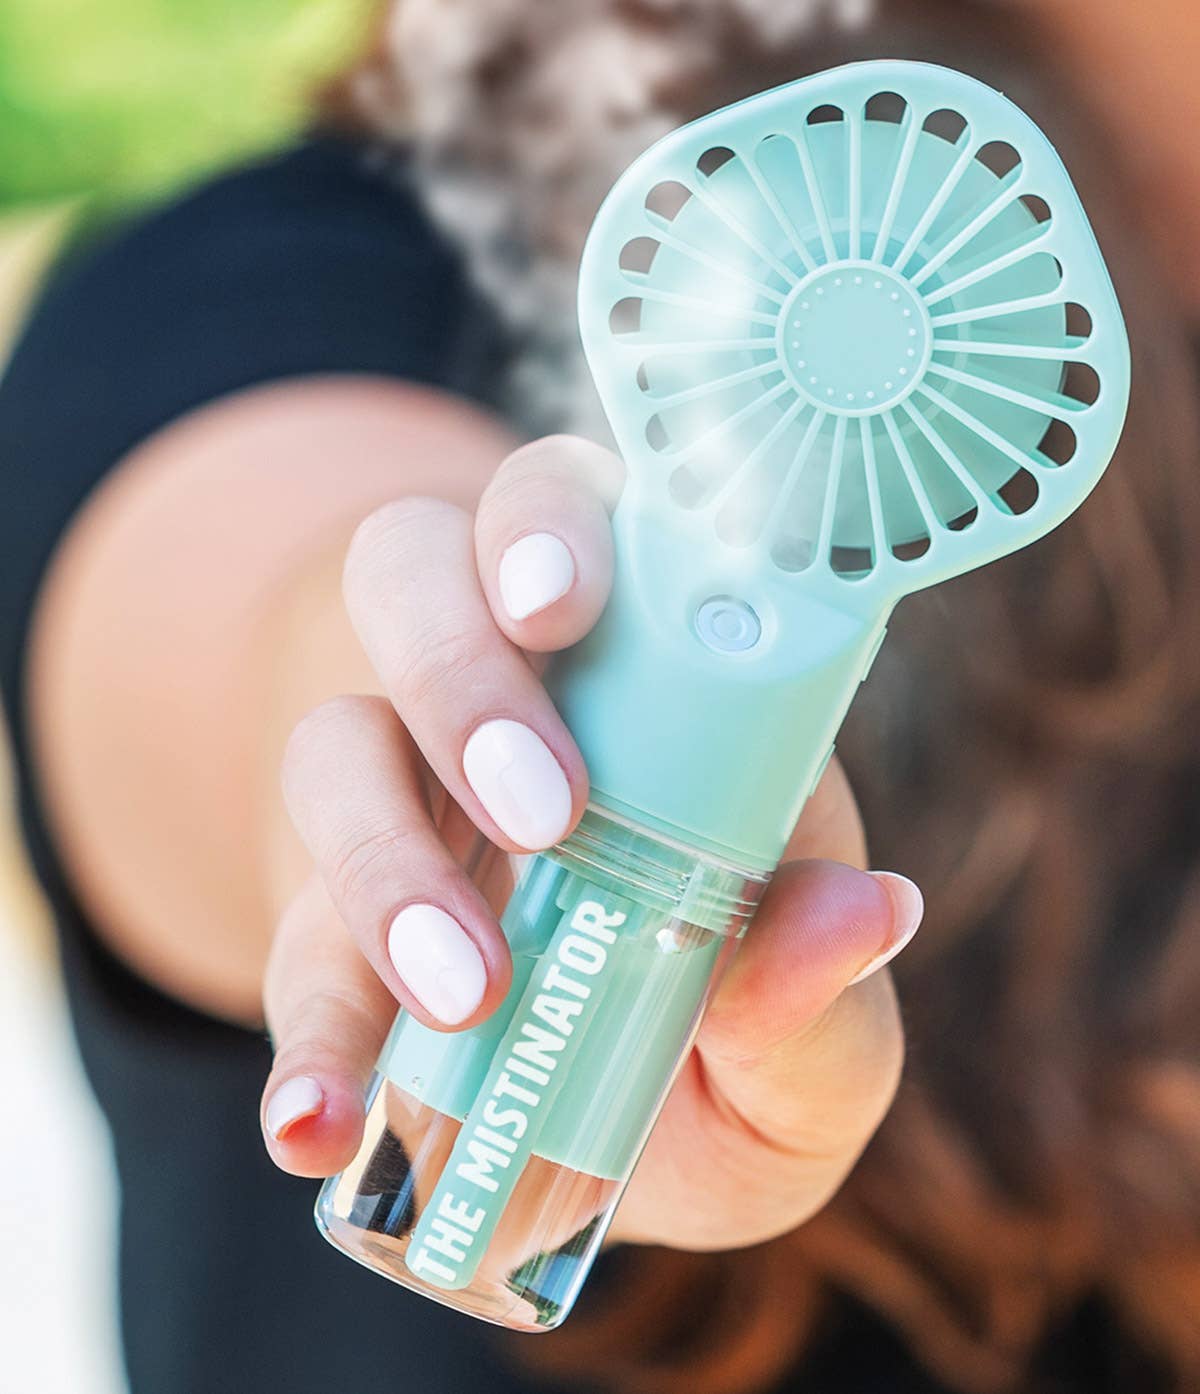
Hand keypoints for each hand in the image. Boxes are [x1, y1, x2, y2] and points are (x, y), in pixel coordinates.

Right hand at [260, 434, 918, 1252]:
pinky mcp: (328, 934)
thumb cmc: (732, 1053)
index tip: (562, 605)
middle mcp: (503, 708)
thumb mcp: (808, 1054)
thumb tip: (863, 913)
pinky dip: (304, 1035)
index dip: (551, 530)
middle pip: (414, 581)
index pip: (571, 517)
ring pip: (331, 743)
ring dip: (384, 854)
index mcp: (639, 678)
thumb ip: (824, 998)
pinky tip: (319, 1122)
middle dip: (460, 673)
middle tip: (542, 811)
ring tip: (466, 989)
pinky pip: (289, 952)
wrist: (608, 1142)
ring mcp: (403, 812)